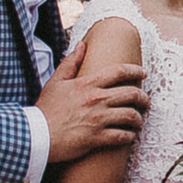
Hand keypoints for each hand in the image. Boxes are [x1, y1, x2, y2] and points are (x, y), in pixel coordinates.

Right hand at [37, 45, 148, 163]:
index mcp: (87, 84)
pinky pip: (122, 136)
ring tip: (138, 121)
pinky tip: (129, 136)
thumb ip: (70, 63)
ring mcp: (97, 119)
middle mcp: (96, 100)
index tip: (144, 73)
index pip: (119, 71)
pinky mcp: (96, 138)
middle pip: (131, 93)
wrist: (36, 135)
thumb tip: (82, 45)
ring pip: (130, 115)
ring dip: (138, 118)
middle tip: (146, 102)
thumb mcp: (55, 82)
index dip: (135, 70)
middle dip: (143, 97)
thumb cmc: (45, 109)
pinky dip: (129, 136)